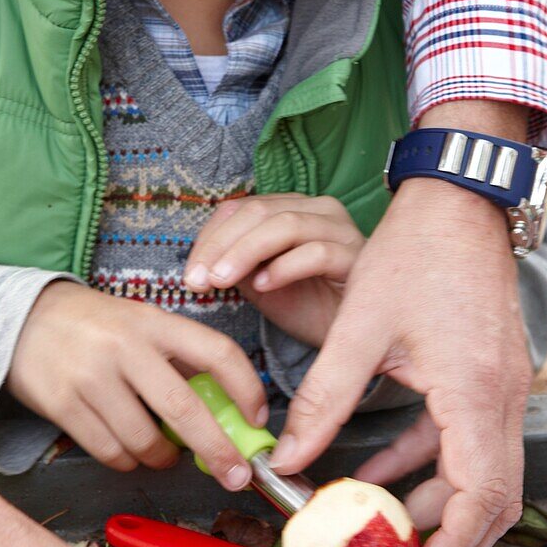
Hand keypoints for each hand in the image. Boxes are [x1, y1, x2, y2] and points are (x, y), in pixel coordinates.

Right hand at [9, 282, 266, 489]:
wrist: (22, 318)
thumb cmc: (95, 325)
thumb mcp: (141, 322)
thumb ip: (178, 356)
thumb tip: (227, 409)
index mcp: (154, 322)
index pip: (216, 352)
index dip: (246, 389)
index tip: (258, 420)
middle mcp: (125, 346)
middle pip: (183, 409)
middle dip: (217, 450)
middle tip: (235, 475)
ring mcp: (92, 377)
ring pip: (145, 441)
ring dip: (162, 458)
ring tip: (162, 452)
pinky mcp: (64, 405)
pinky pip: (111, 452)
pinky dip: (128, 461)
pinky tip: (129, 450)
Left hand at [184, 193, 364, 345]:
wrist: (353, 338)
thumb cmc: (308, 306)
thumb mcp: (259, 284)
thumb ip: (234, 266)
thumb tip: (199, 263)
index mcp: (292, 208)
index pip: (240, 208)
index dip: (209, 238)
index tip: (189, 275)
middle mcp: (318, 209)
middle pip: (258, 212)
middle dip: (220, 246)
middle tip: (198, 281)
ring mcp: (340, 229)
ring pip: (285, 225)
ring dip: (245, 252)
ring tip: (223, 281)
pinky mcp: (357, 256)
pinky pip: (317, 253)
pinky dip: (284, 267)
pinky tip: (263, 287)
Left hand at [268, 134, 531, 546]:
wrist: (454, 202)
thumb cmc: (414, 255)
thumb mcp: (359, 329)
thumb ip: (323, 397)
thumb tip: (286, 456)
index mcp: (473, 390)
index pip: (479, 495)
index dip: (449, 545)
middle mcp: (499, 396)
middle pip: (490, 496)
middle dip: (446, 536)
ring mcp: (499, 385)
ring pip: (479, 470)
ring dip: (433, 500)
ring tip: (376, 518)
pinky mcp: (486, 372)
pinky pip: (463, 435)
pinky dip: (425, 460)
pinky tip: (375, 467)